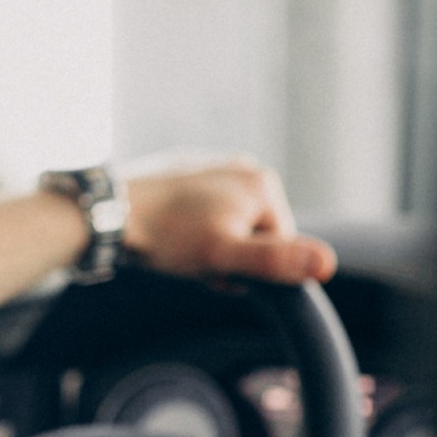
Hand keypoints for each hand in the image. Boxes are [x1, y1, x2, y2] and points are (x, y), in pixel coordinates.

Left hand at [119, 154, 336, 283]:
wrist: (109, 211)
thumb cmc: (167, 235)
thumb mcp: (225, 255)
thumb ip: (276, 261)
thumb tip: (327, 264)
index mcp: (264, 184)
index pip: (278, 247)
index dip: (249, 270)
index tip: (218, 269)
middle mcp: (244, 167)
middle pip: (253, 235)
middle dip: (230, 255)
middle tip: (196, 261)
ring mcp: (215, 166)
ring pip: (228, 226)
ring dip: (210, 245)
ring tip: (181, 247)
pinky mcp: (188, 171)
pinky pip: (205, 212)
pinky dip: (192, 228)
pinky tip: (171, 232)